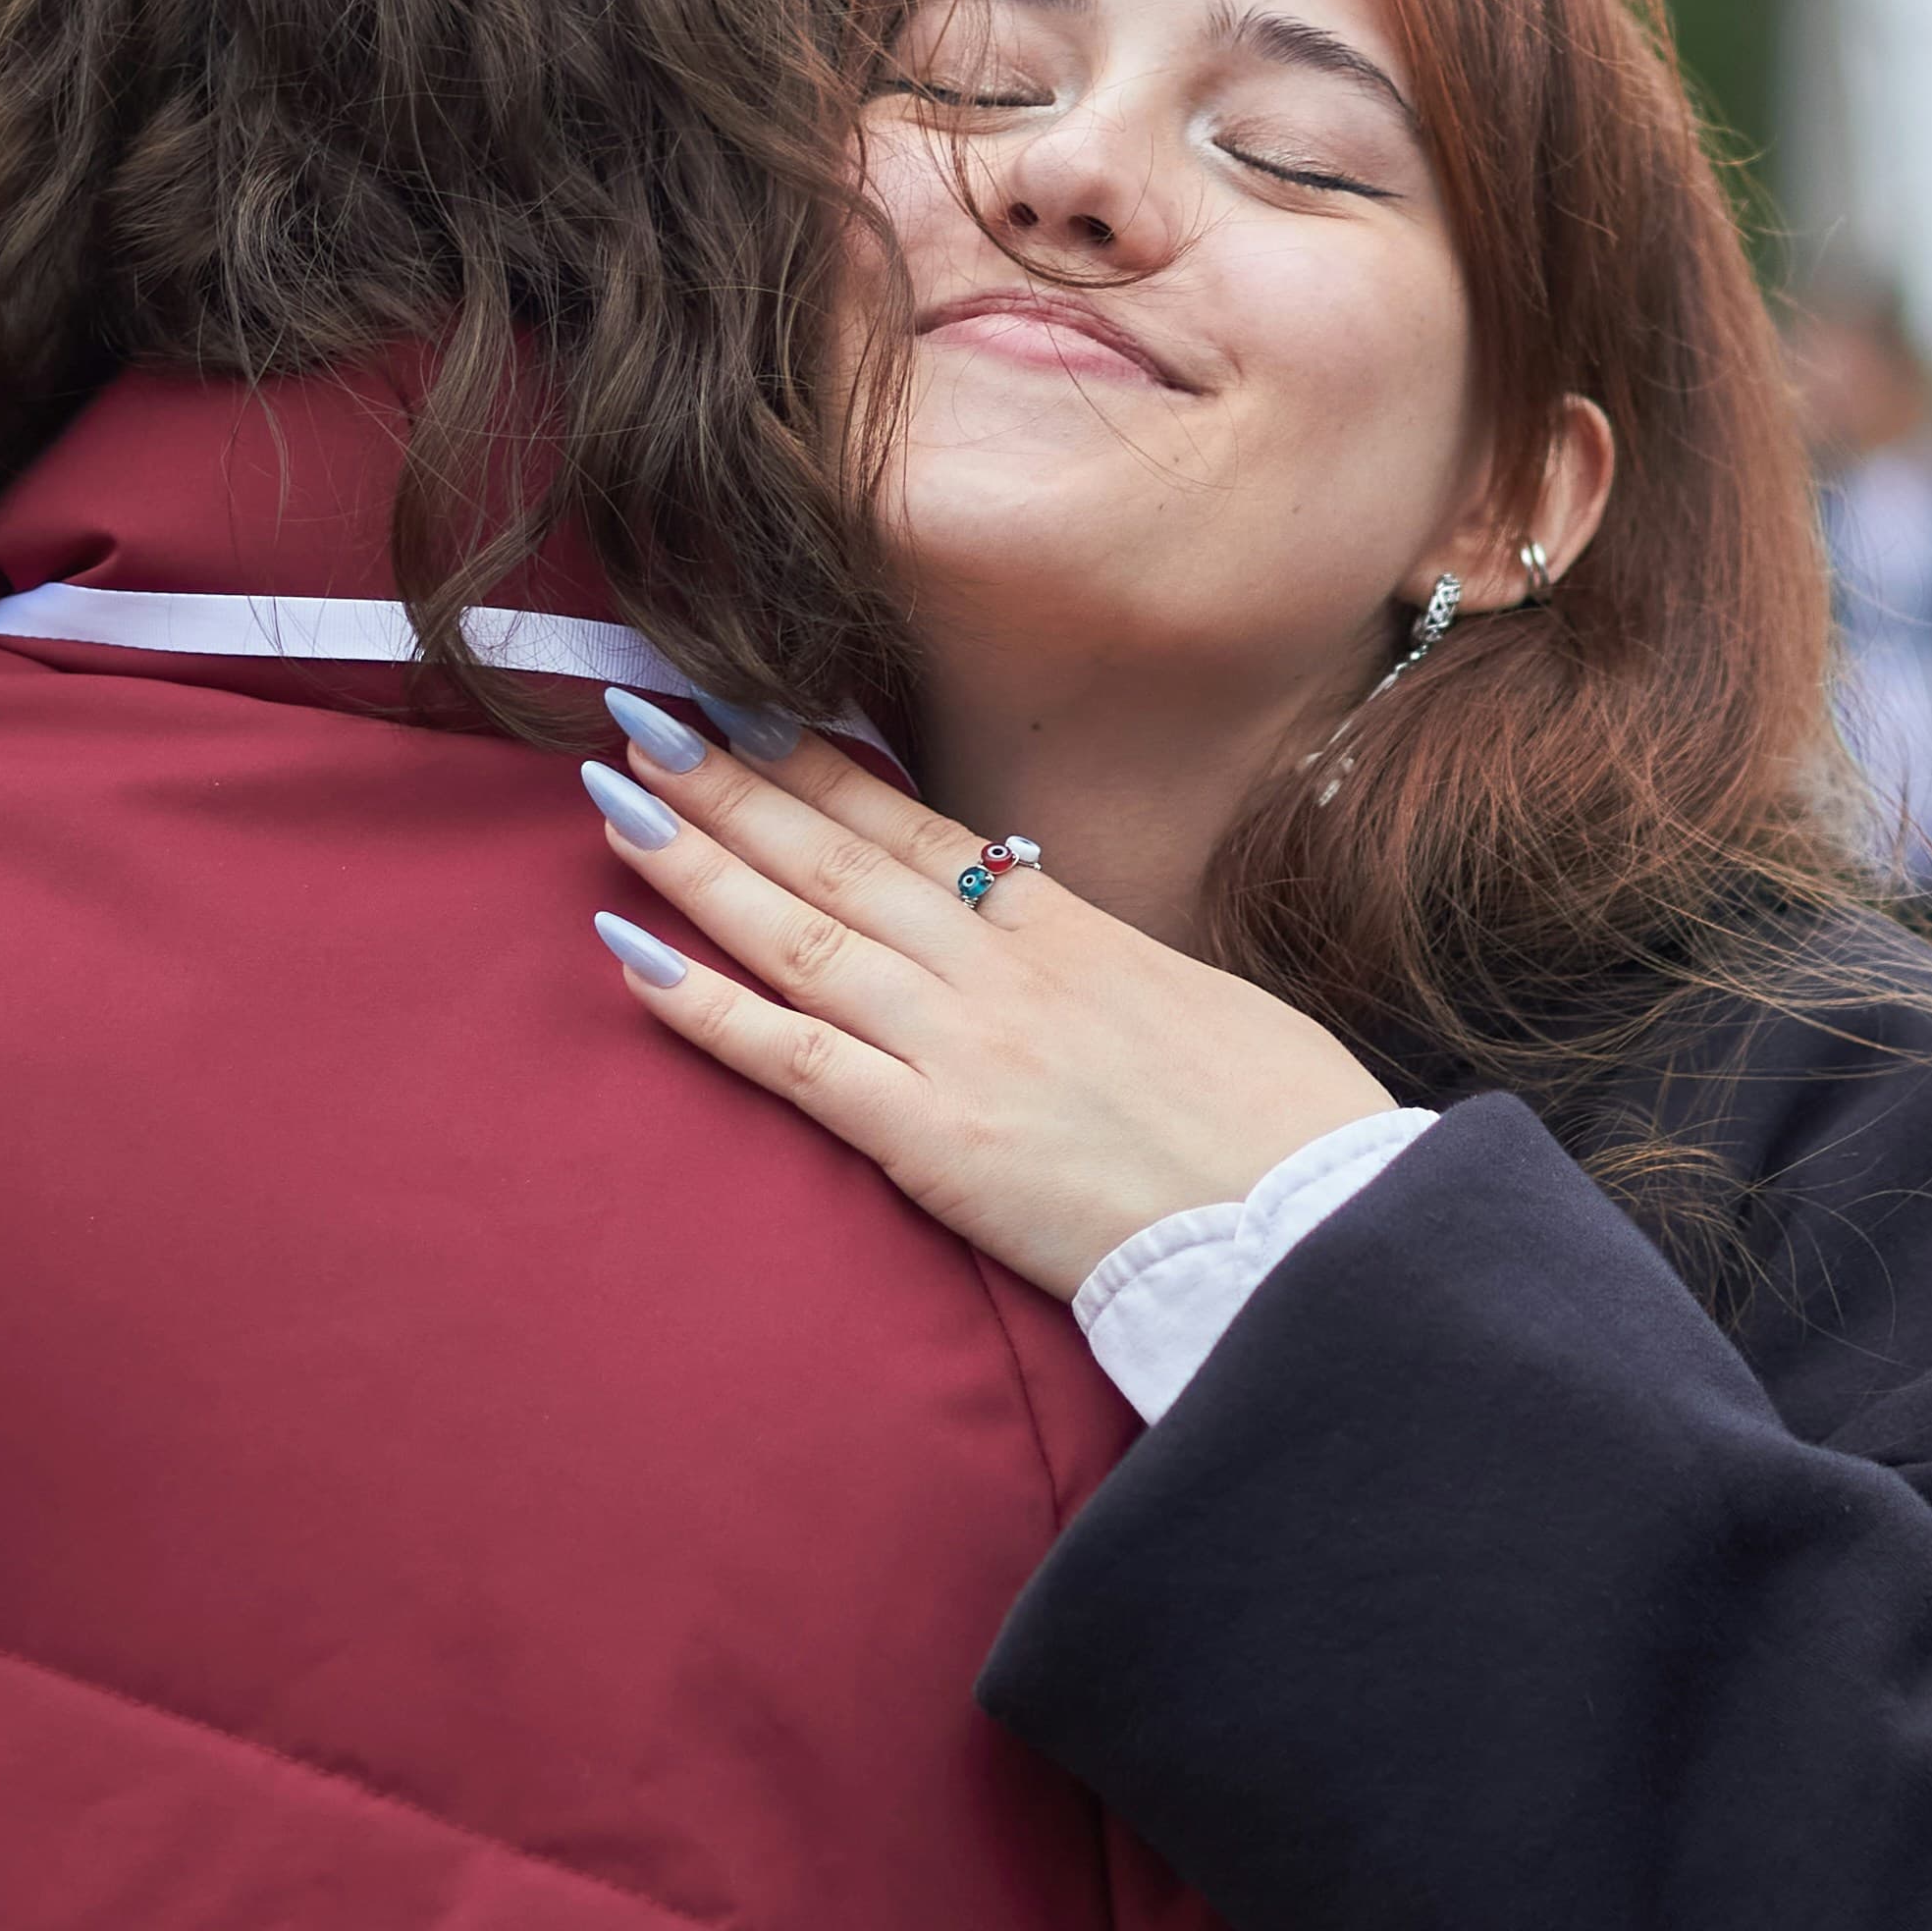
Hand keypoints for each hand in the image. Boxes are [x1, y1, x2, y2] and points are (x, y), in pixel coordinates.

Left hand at [581, 706, 1391, 1297]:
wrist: (1318, 1222)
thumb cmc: (1286, 1128)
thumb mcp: (1201, 1007)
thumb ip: (1110, 975)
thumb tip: (1069, 957)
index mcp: (1069, 932)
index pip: (917, 829)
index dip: (820, 768)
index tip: (743, 708)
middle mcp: (1001, 970)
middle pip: (839, 857)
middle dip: (729, 780)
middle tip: (640, 713)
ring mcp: (962, 1048)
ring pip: (801, 933)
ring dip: (697, 862)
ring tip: (614, 799)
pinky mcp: (937, 1142)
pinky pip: (799, 1062)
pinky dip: (711, 1008)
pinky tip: (631, 958)